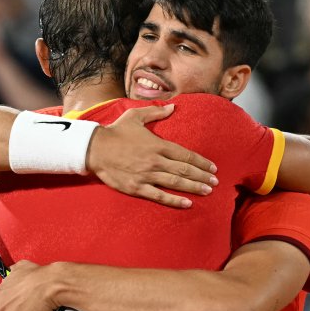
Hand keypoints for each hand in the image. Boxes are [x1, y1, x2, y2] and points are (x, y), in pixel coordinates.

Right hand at [87, 104, 217, 207]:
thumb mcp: (135, 116)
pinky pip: (159, 195)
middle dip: (202, 176)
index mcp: (157, 144)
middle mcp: (156, 160)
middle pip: (185, 170)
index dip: (201, 162)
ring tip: (208, 191)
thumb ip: (156, 112)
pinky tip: (188, 203)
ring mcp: (147, 175)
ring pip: (176, 183)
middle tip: (215, 182)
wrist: (94, 148)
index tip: (213, 168)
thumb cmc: (115, 132)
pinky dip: (175, 200)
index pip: (186, 155)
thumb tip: (173, 107)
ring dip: (194, 187)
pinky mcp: (137, 187)